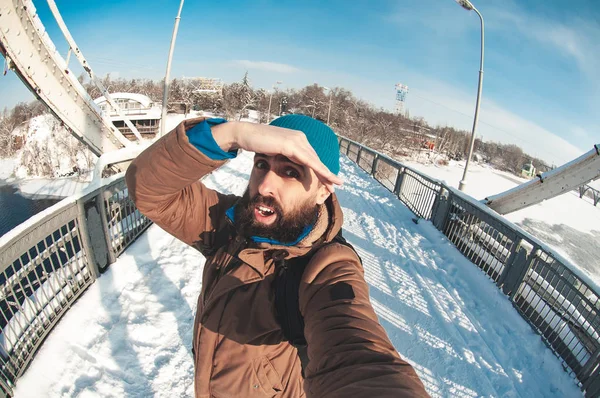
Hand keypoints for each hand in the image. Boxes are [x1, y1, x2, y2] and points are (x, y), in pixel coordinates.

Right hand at [213, 121, 342, 192]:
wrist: (245, 134)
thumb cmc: (257, 143)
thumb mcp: (275, 151)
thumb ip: (284, 155)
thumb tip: (287, 164)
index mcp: (297, 138)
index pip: (311, 156)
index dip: (320, 169)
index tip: (327, 180)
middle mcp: (299, 137)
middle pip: (316, 159)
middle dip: (326, 173)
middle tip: (336, 185)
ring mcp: (296, 140)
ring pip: (315, 160)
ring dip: (326, 173)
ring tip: (335, 184)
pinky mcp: (291, 145)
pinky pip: (308, 161)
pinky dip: (318, 170)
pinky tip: (325, 177)